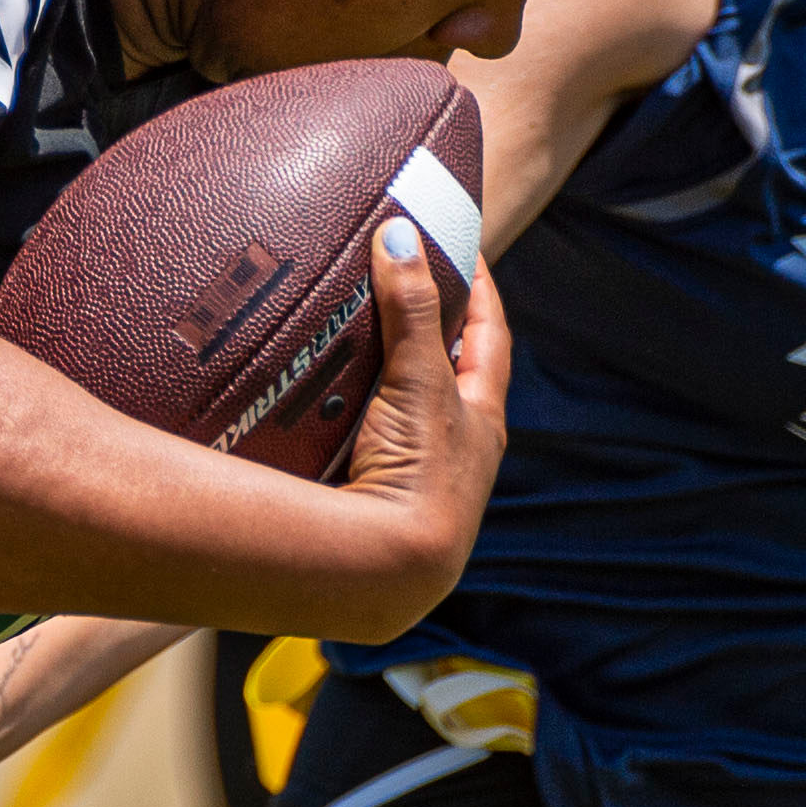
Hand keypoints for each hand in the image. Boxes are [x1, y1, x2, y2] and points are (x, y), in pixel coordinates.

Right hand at [329, 221, 508, 637]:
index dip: (477, 288)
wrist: (387, 571)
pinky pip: (363, 437)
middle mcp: (459, 447)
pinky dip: (346, 412)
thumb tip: (401, 235)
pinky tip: (316, 403)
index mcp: (483, 417)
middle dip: (425, 330)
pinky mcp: (377, 496)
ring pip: (404, 408)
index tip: (461, 248)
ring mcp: (418, 475)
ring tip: (346, 334)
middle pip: (448, 371)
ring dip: (381, 375)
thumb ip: (411, 310)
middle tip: (396, 282)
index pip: (489, 333)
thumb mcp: (420, 382)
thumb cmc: (421, 475)